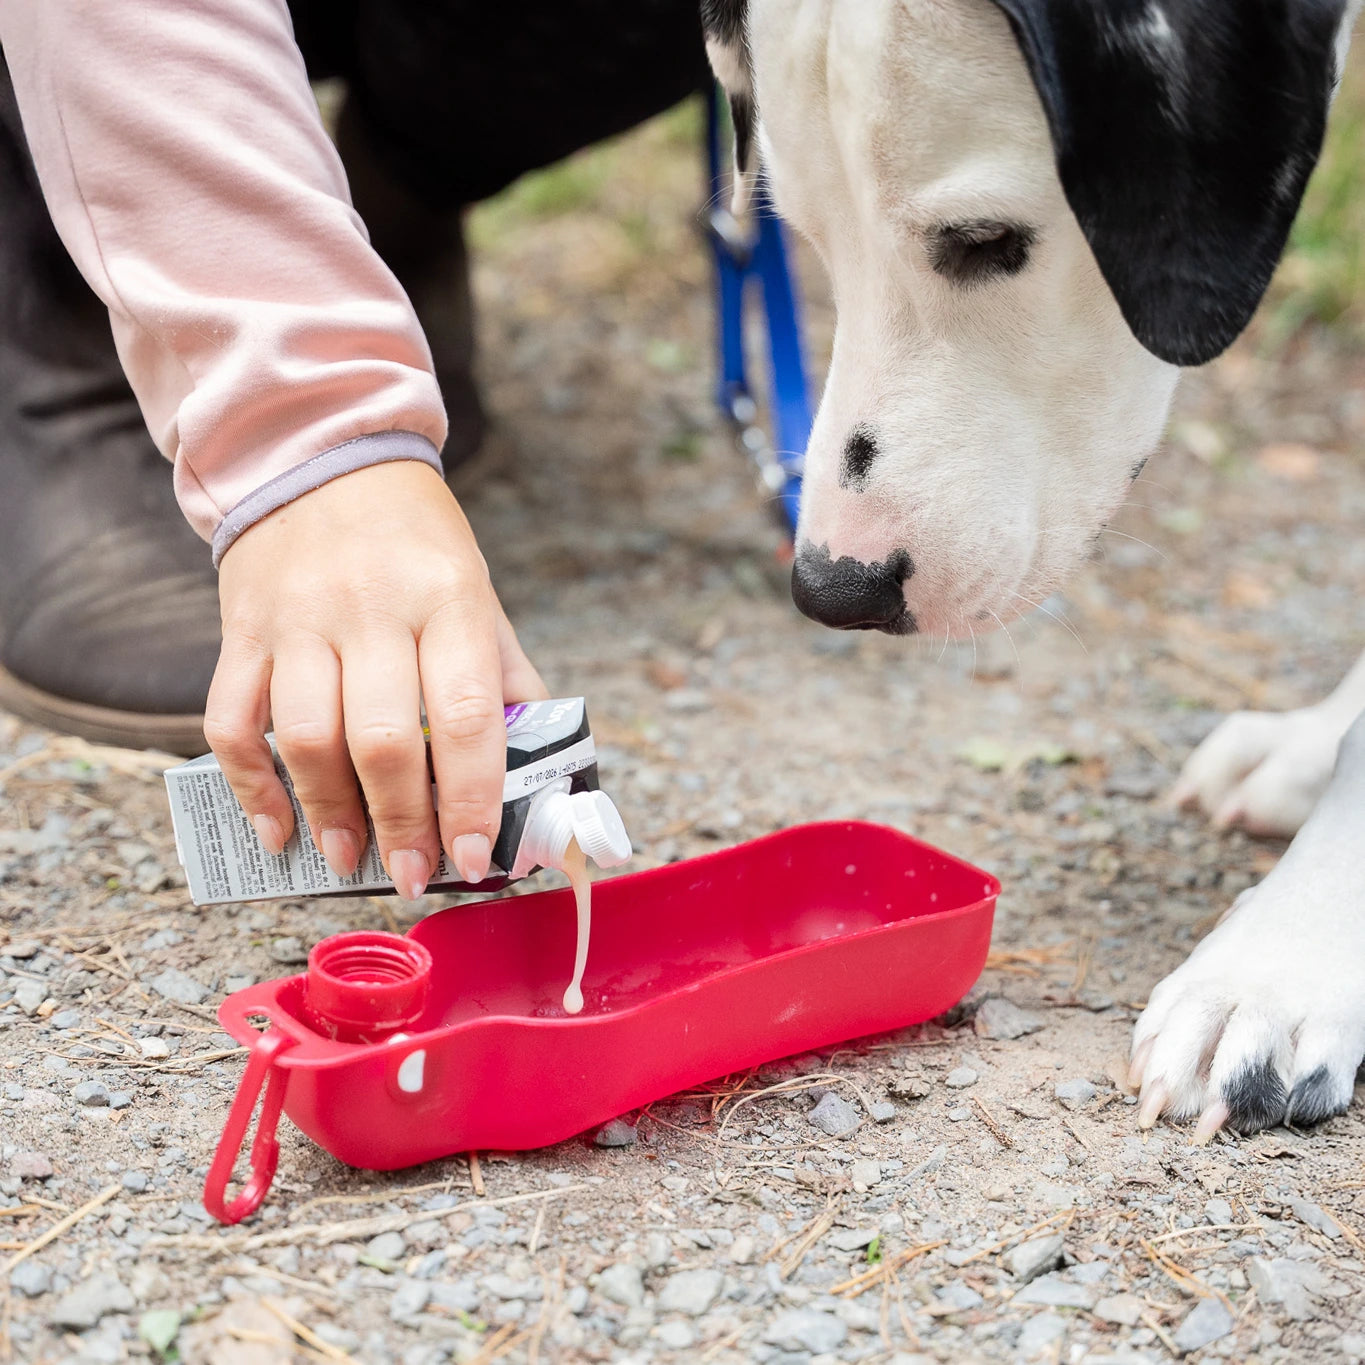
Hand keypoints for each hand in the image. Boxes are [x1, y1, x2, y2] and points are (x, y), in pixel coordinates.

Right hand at [206, 461, 546, 897]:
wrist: (321, 458)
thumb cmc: (415, 541)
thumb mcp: (478, 591)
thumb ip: (504, 673)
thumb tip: (536, 763)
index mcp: (448, 599)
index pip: (467, 714)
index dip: (471, 796)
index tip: (475, 856)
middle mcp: (372, 610)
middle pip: (381, 739)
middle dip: (401, 822)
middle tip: (411, 872)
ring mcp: (300, 620)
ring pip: (304, 737)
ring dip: (328, 813)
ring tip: (349, 857)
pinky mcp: (243, 631)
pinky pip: (231, 721)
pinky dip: (249, 786)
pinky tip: (276, 830)